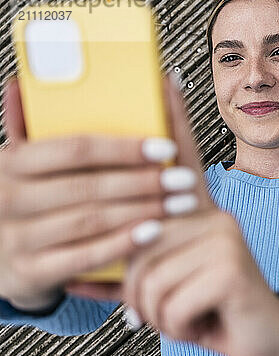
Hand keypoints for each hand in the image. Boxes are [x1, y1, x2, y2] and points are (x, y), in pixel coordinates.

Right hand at [0, 76, 186, 310]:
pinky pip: (84, 256)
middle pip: (90, 185)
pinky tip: (152, 232)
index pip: (76, 149)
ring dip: (143, 210)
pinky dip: (122, 243)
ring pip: (92, 220)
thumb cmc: (22, 201)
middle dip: (145, 182)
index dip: (125, 148)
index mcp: (11, 162)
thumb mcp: (20, 164)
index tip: (166, 147)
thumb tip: (25, 84)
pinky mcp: (29, 272)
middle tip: (185, 179)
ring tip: (179, 204)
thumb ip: (28, 128)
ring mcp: (17, 238)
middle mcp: (10, 198)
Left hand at [66, 72, 278, 355]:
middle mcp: (215, 217)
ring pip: (151, 276)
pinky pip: (171, 300)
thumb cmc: (215, 308)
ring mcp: (225, 238)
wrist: (270, 337)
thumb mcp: (172, 285)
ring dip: (159, 313)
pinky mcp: (231, 267)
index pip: (184, 159)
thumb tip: (79, 282)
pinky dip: (178, 325)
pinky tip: (203, 321)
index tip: (166, 78)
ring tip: (186, 317)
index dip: (174, 118)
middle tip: (157, 310)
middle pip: (141, 240)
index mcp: (202, 215)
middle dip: (139, 290)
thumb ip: (136, 274)